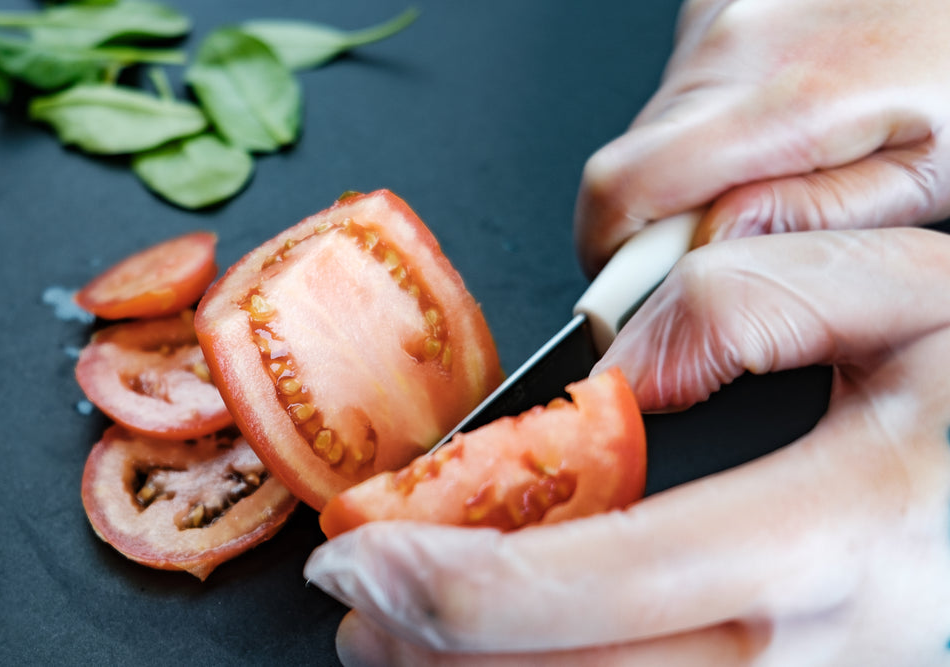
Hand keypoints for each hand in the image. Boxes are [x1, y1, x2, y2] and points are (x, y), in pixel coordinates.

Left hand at [305, 227, 949, 665]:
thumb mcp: (897, 294)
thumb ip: (739, 308)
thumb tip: (613, 377)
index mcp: (838, 528)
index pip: (608, 580)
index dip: (462, 586)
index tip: (360, 557)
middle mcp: (830, 644)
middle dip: (449, 656)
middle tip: (359, 613)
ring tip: (408, 643)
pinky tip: (523, 653)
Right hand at [575, 0, 949, 275]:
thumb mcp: (922, 178)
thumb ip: (808, 218)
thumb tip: (709, 247)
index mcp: (787, 98)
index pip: (622, 188)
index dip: (607, 253)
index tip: (635, 290)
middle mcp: (733, 43)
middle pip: (629, 168)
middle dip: (662, 222)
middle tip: (734, 235)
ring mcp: (717, 15)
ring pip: (651, 134)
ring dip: (689, 173)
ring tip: (773, 163)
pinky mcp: (714, 5)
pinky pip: (678, 94)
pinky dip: (704, 126)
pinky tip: (770, 121)